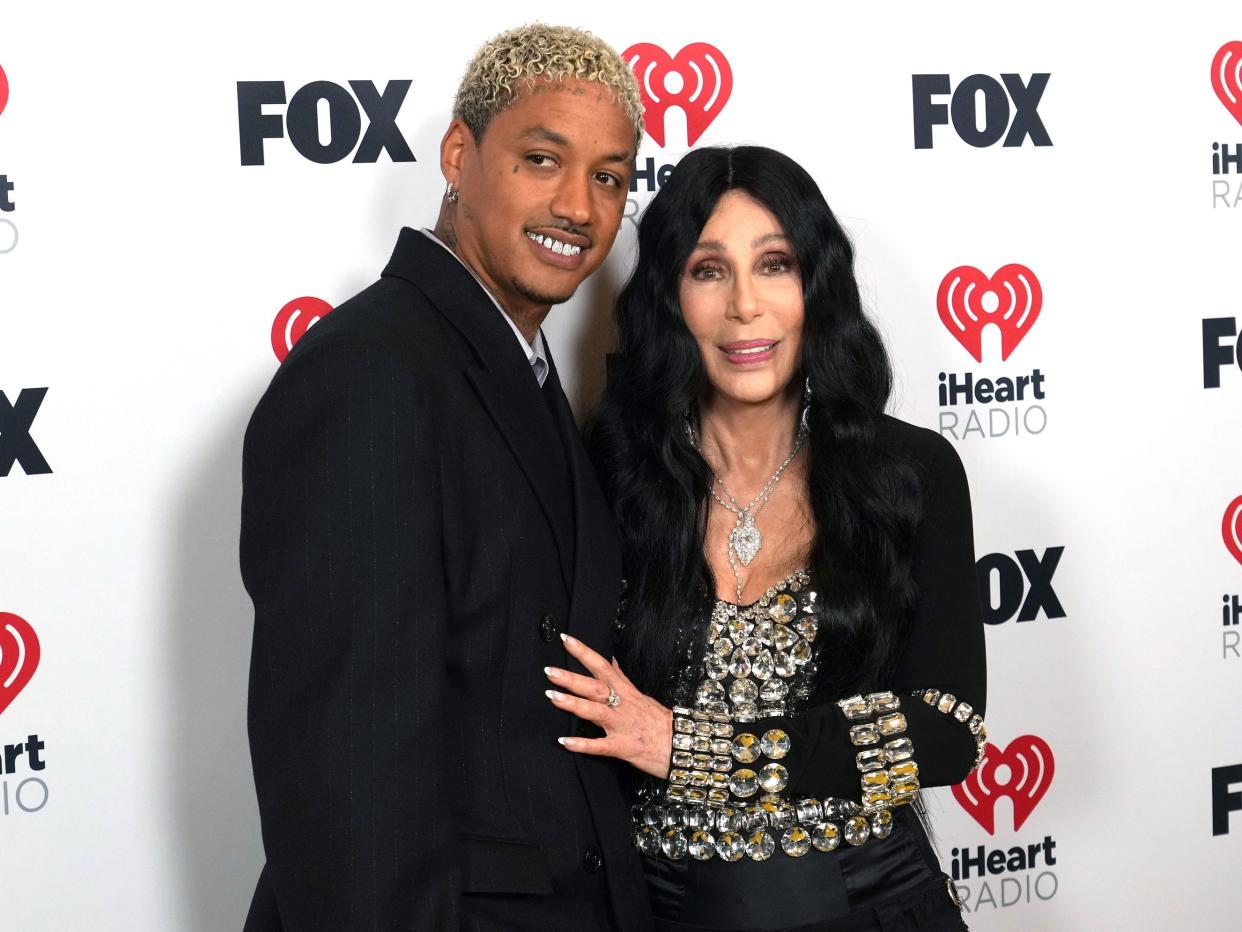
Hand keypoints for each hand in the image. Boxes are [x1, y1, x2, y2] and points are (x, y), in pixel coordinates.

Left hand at [545, 633, 672, 778]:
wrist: (682, 744)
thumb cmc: (660, 721)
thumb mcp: (641, 695)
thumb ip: (623, 680)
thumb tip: (611, 662)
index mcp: (626, 691)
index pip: (602, 666)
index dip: (584, 652)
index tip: (565, 639)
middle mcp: (622, 705)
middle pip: (595, 687)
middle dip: (571, 678)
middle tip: (549, 670)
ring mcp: (622, 725)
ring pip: (595, 712)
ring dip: (573, 704)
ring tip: (552, 697)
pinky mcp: (623, 747)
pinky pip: (600, 746)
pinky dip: (582, 744)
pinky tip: (565, 742)